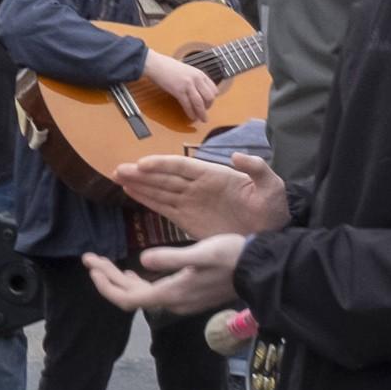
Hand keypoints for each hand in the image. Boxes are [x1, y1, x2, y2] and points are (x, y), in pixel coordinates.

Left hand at [84, 233, 246, 317]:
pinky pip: (153, 292)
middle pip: (129, 297)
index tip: (90, 264)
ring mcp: (180, 300)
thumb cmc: (233, 257)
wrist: (262, 268)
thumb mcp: (202, 253)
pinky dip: (137, 281)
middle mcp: (172, 302)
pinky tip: (134, 270)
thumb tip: (141, 261)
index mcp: (171, 294)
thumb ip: (171, 258)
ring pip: (140, 294)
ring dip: (119, 279)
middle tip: (91, 258)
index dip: (104, 284)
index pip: (126, 298)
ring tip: (103, 263)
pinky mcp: (188, 294)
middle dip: (106, 278)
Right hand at [117, 150, 285, 239]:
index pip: (183, 166)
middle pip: (164, 177)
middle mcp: (197, 186)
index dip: (162, 164)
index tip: (142, 164)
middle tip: (119, 170)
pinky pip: (162, 207)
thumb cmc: (273, 207)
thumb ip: (257, 168)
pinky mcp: (186, 219)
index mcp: (214, 175)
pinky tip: (130, 192)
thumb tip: (236, 156)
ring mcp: (190, 202)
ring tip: (117, 178)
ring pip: (159, 190)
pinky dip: (145, 200)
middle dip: (141, 173)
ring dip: (138, 184)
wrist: (270, 233)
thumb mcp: (272, 186)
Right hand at [137, 51, 222, 127]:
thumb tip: (197, 91)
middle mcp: (196, 79)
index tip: (208, 104)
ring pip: (200, 103)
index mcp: (200, 74)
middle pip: (209, 97)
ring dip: (201, 113)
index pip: (214, 89)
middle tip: (204, 113)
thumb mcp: (187, 71)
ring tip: (201, 119)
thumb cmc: (168, 67)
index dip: (212, 99)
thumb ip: (194, 79)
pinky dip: (190, 112)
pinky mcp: (178, 91)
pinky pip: (187, 105)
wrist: (156, 64)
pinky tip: (191, 117)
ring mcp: (188, 85)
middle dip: (208, 107)